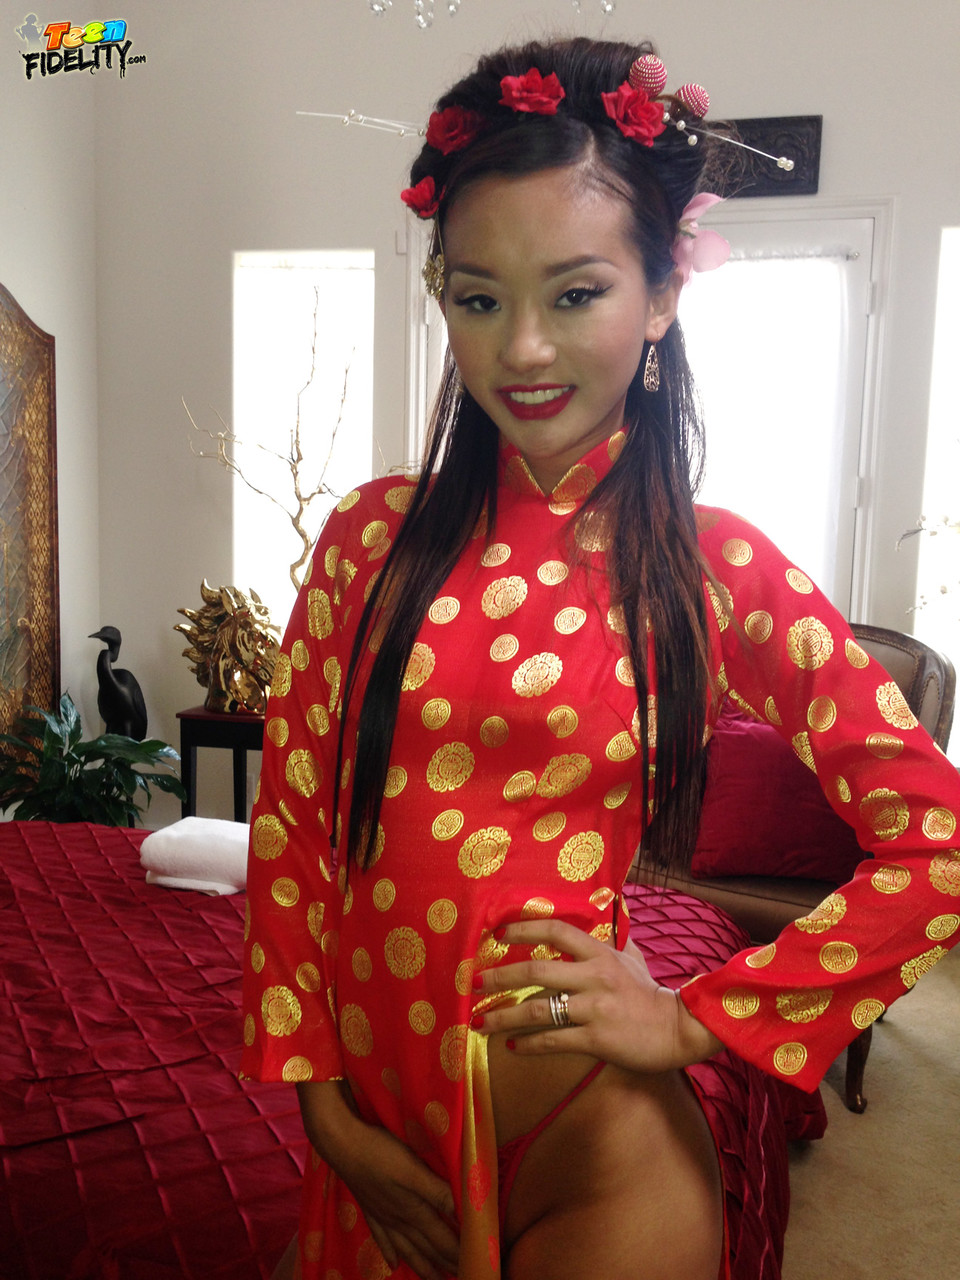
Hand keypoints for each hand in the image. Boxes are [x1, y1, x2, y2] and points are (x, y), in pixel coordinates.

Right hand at [297, 1081, 458, 1279]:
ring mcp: (382, 1216)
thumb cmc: (381, 1153)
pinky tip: (393, 1264)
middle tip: (462, 1276)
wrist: (342, 1144)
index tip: (475, 1265)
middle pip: (427, 1248)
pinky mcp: (369, 1208)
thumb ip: (439, 1192)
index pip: (443, 1239)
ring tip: (433, 1279)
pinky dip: (390, 1253)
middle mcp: (399, 1220)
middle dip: (445, 1264)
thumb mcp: (414, 1171)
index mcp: (413, 1211)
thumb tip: (465, 1210)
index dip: (459, 1254)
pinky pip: (382, 1238)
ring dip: (422, 1266)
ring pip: (406, 1249)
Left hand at [472, 918, 722, 1073]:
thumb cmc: (651, 994)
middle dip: (499, 977)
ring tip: (481, 1022)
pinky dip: (529, 1045)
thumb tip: (612, 914)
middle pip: (535, 971)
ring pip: (537, 1010)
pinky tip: (512, 1047)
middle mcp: (594, 976)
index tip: (497, 934)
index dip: (524, 929)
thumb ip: (615, 941)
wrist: (678, 1030)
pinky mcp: (596, 1039)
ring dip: (503, 1016)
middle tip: (474, 982)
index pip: (556, 931)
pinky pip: (554, 1040)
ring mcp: (594, 1008)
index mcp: (600, 953)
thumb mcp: (634, 958)